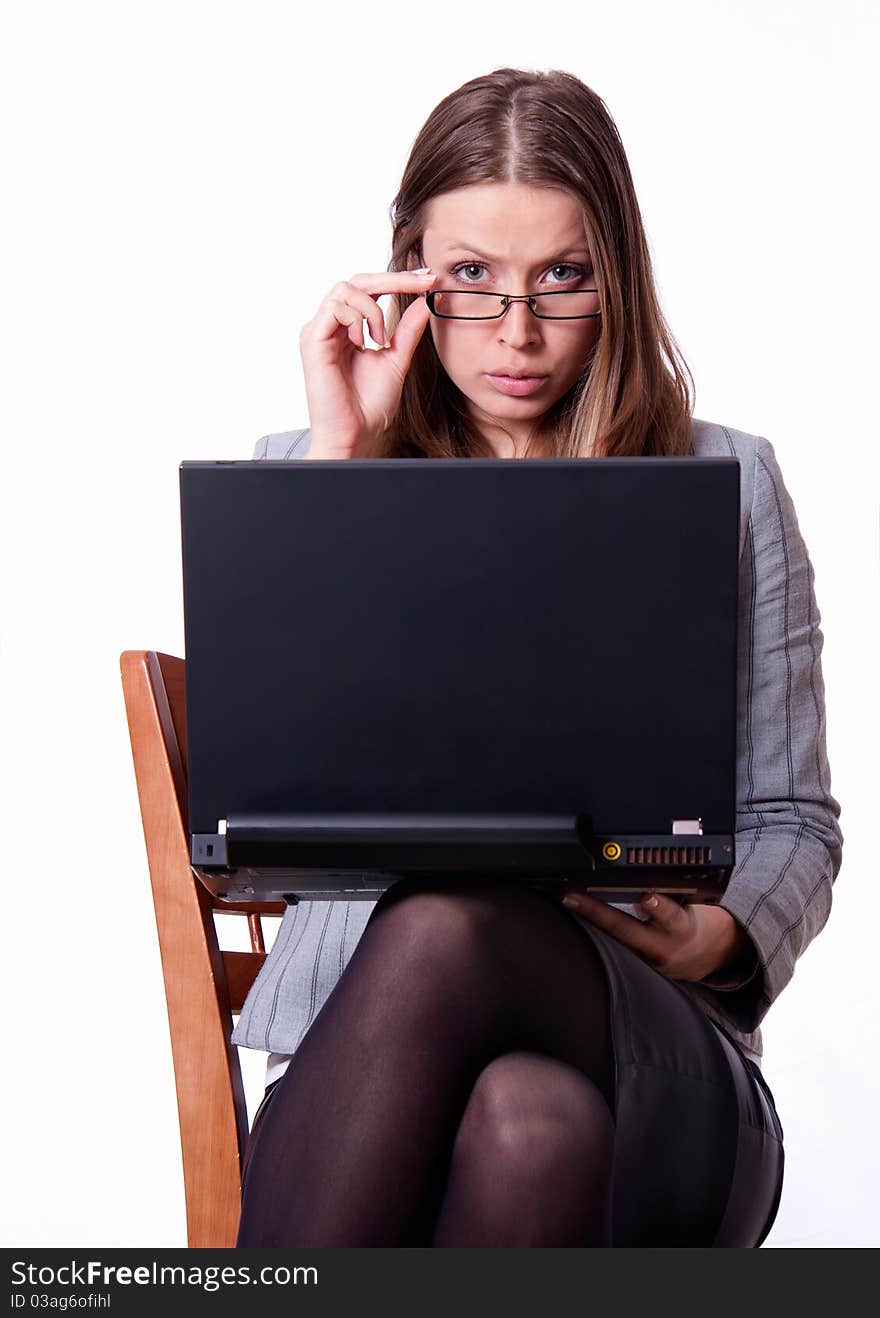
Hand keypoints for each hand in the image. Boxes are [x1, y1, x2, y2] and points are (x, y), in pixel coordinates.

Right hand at [299, 268, 437, 458]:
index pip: (370, 290)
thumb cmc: (368, 406)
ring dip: (373, 309)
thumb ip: (407, 331)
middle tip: (424, 280)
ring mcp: (319, 331)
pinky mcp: (313, 339)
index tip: (428, 277)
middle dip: (394, 278)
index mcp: (347, 329)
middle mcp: (330, 326)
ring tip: (380, 340)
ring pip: (346, 288)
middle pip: (358, 280)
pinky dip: (357, 319)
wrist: (354, 434)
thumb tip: (424, 301)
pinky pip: (336, 307)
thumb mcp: (396, 360)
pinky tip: (363, 343)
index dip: (398, 279)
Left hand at [560, 890, 752, 982]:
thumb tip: (637, 883)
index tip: (646, 897)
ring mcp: (644, 962)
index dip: (658, 907)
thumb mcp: (688, 904)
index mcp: (681, 928)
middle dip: (597, 913)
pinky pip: (611, 950)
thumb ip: (664, 895)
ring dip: (588, 924)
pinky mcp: (633, 969)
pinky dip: (592, 937)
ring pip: (613, 943)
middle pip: (626, 930)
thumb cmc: (692, 924)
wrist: (704, 958)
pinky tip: (572, 928)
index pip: (670, 915)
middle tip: (572, 897)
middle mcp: (660, 948)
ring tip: (566, 906)